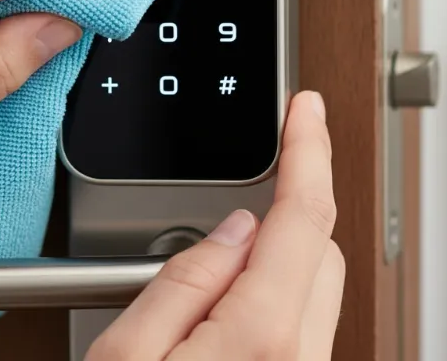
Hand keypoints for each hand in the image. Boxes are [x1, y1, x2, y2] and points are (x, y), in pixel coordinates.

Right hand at [87, 90, 343, 360]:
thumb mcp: (124, 356)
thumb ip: (184, 282)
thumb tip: (232, 230)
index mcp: (261, 337)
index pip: (304, 216)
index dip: (308, 149)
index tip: (306, 110)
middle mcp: (301, 360)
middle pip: (322, 249)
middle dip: (285, 218)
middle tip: (224, 225)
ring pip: (320, 289)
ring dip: (280, 266)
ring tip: (208, 299)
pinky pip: (307, 328)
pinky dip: (277, 304)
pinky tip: (225, 324)